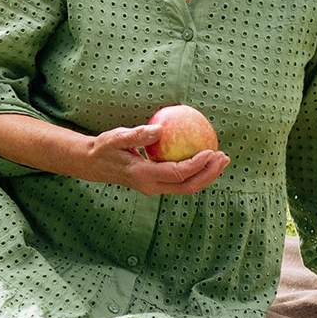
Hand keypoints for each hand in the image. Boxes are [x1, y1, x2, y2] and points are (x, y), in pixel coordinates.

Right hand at [86, 124, 230, 195]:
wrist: (93, 164)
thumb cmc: (105, 147)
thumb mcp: (116, 138)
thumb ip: (137, 135)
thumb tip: (159, 128)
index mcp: (143, 176)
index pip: (177, 174)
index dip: (196, 165)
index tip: (210, 151)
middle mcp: (151, 187)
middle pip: (187, 186)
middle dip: (209, 174)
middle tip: (223, 156)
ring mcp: (155, 188)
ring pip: (187, 187)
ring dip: (207, 175)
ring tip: (221, 159)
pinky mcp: (157, 184)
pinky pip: (181, 181)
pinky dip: (197, 172)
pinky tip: (205, 158)